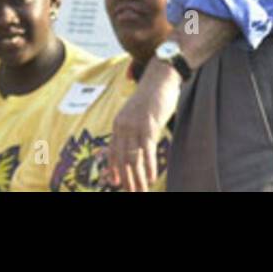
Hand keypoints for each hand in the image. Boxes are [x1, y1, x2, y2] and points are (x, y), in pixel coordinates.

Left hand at [107, 66, 180, 191]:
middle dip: (126, 179)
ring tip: (142, 190)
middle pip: (122, 159)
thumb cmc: (151, 95)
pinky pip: (147, 151)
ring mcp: (135, 126)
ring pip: (133, 159)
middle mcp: (123, 126)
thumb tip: (135, 144)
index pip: (112, 151)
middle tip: (132, 193)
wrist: (160, 78)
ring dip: (138, 178)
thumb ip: (132, 127)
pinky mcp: (149, 126)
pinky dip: (149, 167)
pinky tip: (152, 177)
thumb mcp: (136, 112)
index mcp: (118, 123)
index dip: (113, 169)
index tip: (116, 184)